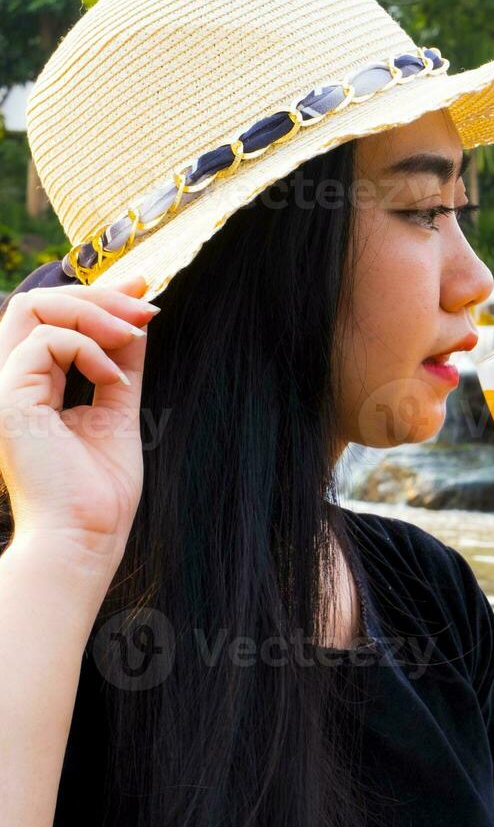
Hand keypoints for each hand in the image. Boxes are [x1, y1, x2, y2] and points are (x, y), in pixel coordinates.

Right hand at [0, 275, 155, 559]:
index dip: (96, 296)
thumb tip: (136, 322)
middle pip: (36, 303)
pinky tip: (113, 378)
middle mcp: (8, 382)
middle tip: (147, 310)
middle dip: (99, 296)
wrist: (86, 537)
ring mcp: (2, 389)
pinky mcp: (7, 399)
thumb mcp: (118, 410)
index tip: (144, 289)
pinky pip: (44, 342)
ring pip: (32, 309)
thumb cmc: (99, 492)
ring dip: (94, 313)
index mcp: (30, 387)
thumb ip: (121, 365)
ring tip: (135, 336)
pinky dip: (88, 349)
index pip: (50, 320)